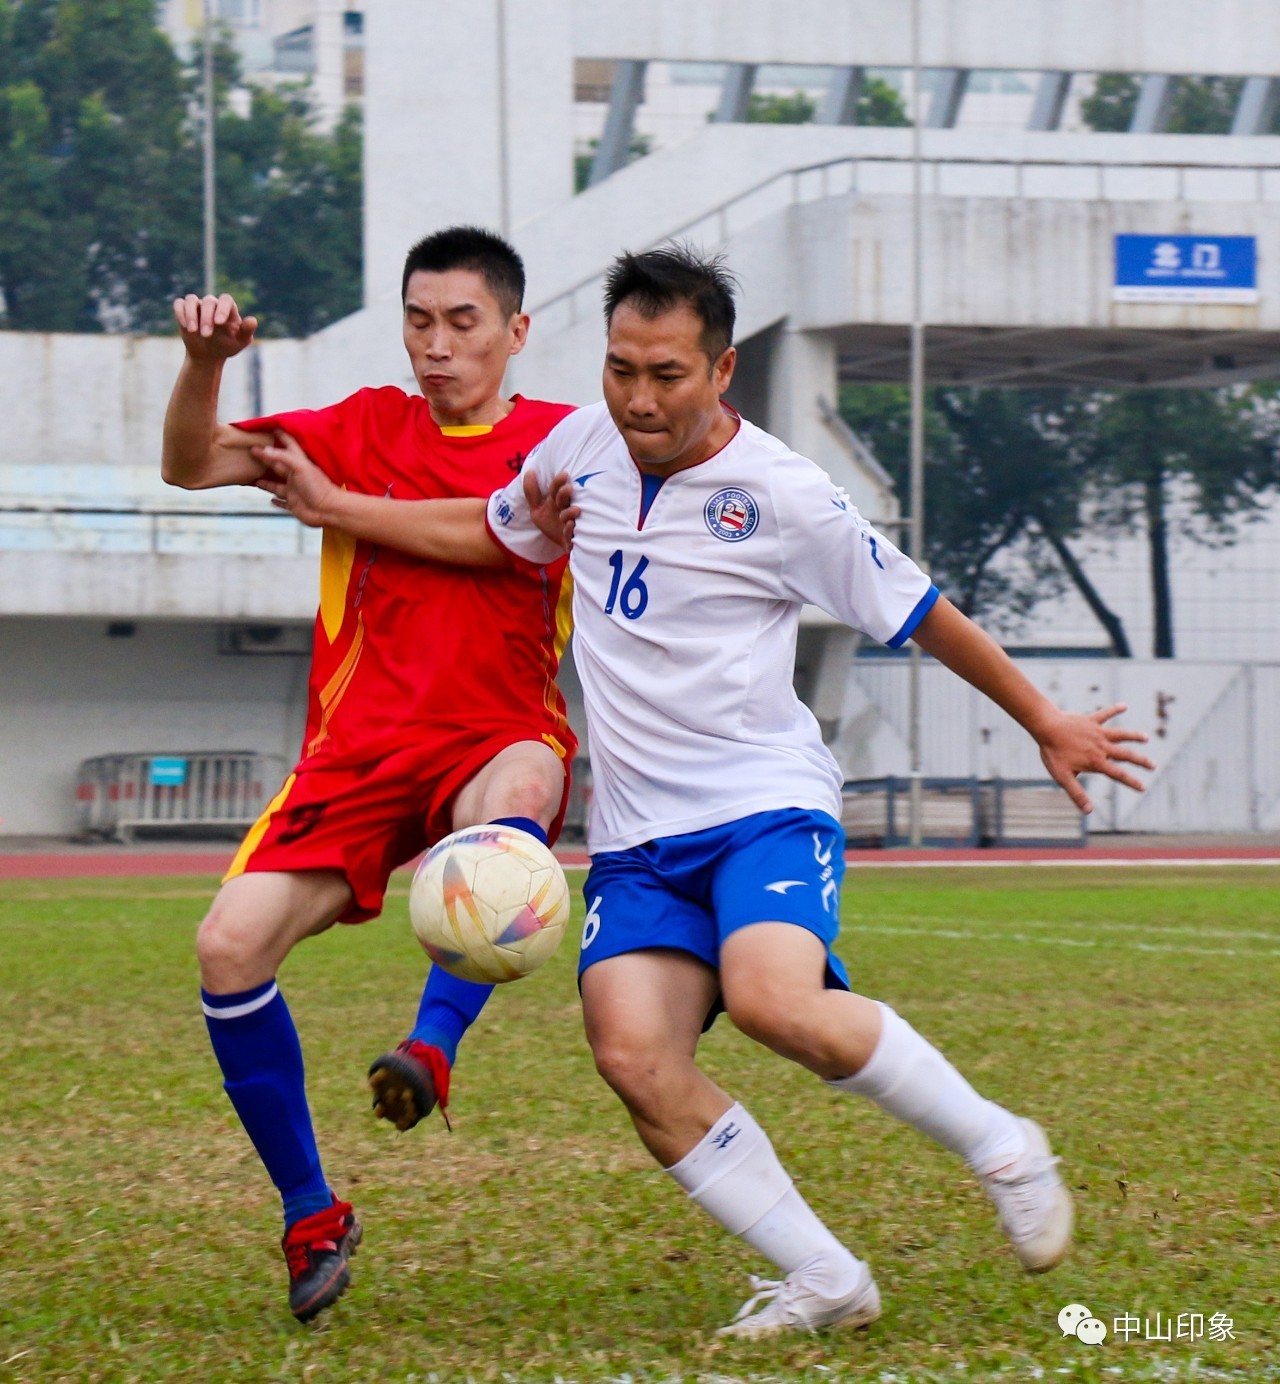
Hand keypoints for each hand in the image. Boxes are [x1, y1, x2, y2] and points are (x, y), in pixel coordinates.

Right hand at [173, 293, 257, 362]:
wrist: (209, 355)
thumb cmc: (227, 346)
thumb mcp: (239, 342)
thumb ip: (246, 331)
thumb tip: (252, 320)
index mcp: (228, 309)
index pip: (226, 300)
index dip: (222, 308)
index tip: (219, 323)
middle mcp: (213, 304)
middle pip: (208, 301)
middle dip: (206, 318)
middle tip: (207, 335)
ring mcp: (197, 306)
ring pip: (191, 299)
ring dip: (191, 314)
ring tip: (193, 331)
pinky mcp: (184, 311)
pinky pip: (179, 304)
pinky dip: (180, 313)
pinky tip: (186, 326)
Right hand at [252, 432, 336, 527]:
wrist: (328, 510)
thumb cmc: (318, 487)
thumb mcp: (300, 466)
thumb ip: (282, 457)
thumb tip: (265, 450)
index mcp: (298, 463)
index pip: (288, 445)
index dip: (280, 436)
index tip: (270, 427)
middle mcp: (294, 476)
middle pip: (276, 464)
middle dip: (265, 458)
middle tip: (251, 451)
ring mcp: (293, 490)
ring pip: (275, 484)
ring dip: (265, 480)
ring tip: (252, 475)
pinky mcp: (293, 505)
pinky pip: (282, 502)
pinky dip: (276, 501)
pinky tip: (271, 499)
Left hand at [524, 469, 578, 551]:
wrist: (563, 545)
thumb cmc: (553, 524)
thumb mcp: (537, 510)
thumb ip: (531, 493)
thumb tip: (530, 471)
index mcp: (556, 502)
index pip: (556, 489)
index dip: (558, 482)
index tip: (564, 474)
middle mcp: (564, 510)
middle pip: (564, 500)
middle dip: (564, 494)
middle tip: (568, 488)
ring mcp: (569, 524)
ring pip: (570, 516)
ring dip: (569, 512)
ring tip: (574, 510)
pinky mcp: (571, 540)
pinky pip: (570, 534)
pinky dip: (570, 529)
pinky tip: (570, 525)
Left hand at [1036, 703, 1155, 812]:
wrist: (1046, 727)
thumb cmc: (1053, 753)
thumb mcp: (1063, 777)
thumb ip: (1077, 794)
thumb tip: (1088, 811)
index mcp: (1096, 761)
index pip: (1118, 775)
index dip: (1132, 782)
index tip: (1143, 787)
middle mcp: (1101, 746)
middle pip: (1126, 755)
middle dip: (1141, 761)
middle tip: (1154, 766)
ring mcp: (1098, 732)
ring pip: (1121, 734)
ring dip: (1134, 736)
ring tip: (1146, 738)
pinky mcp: (1091, 720)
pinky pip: (1105, 714)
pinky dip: (1114, 709)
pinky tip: (1124, 705)